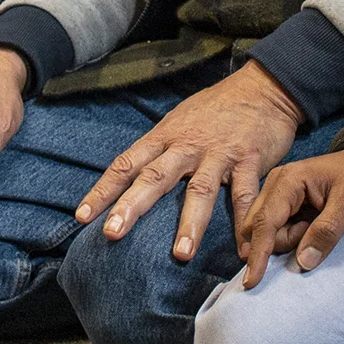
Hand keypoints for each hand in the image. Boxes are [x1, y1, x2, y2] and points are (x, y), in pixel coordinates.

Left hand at [76, 59, 300, 261]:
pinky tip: (242, 252)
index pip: (126, 164)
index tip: (82, 216)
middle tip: (112, 234)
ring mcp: (219, 153)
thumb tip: (131, 179)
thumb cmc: (215, 110)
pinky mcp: (250, 160)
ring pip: (200, 190)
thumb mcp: (179, 123)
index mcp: (165, 137)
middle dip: (132, 206)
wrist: (261, 89)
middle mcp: (187, 146)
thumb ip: (159, 152)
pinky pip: (246, 195)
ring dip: (189, 223)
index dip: (103, 190)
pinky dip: (245, 222)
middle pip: (154, 177)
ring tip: (180, 254)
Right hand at [237, 147, 343, 286]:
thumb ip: (327, 231)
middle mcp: (275, 185)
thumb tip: (303, 263)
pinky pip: (278, 230)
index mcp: (288, 181)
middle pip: (260, 229)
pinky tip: (310, 226)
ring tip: (318, 223)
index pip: (264, 222)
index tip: (252, 281)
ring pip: (268, 232)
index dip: (258, 253)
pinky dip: (292, 236)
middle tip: (314, 229)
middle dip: (284, 241)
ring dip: (291, 239)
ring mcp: (278, 194)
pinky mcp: (284, 204)